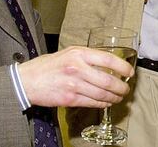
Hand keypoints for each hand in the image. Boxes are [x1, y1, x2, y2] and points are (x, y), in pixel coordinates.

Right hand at [18, 46, 132, 108]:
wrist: (27, 80)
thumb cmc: (47, 66)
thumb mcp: (68, 53)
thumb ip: (86, 56)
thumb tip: (107, 63)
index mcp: (79, 54)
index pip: (109, 60)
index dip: (123, 67)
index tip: (130, 72)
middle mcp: (77, 68)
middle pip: (108, 81)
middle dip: (121, 87)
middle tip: (126, 89)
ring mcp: (74, 85)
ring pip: (102, 94)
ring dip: (114, 97)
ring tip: (118, 97)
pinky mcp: (69, 99)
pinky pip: (92, 102)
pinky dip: (103, 104)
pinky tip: (106, 102)